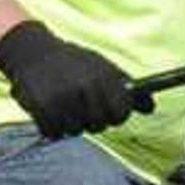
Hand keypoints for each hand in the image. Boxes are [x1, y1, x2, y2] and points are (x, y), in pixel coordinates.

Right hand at [0, 19, 142, 139]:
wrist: (32, 51)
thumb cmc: (72, 61)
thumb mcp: (102, 66)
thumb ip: (128, 88)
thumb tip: (152, 108)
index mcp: (102, 76)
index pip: (121, 112)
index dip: (116, 115)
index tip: (110, 111)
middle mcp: (84, 87)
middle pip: (98, 125)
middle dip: (91, 120)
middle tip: (82, 105)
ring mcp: (62, 98)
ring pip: (75, 130)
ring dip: (69, 123)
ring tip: (64, 104)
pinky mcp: (41, 107)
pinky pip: (53, 132)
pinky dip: (51, 126)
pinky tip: (50, 109)